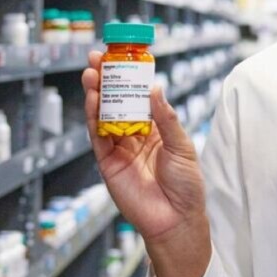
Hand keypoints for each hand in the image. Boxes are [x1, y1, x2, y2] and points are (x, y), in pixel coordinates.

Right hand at [83, 52, 208, 249]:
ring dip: (95, 95)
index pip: (137, 97)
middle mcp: (135, 136)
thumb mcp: (182, 146)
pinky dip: (93, 119)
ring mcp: (119, 149)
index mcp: (155, 129)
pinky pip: (97, 138)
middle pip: (116, 103)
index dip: (128, 77)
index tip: (120, 57)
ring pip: (103, 117)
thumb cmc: (186, 185)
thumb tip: (155, 88)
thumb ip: (166, 118)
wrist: (176, 219)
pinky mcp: (108, 164)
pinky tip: (93, 101)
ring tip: (90, 74)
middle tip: (96, 59)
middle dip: (105, 80)